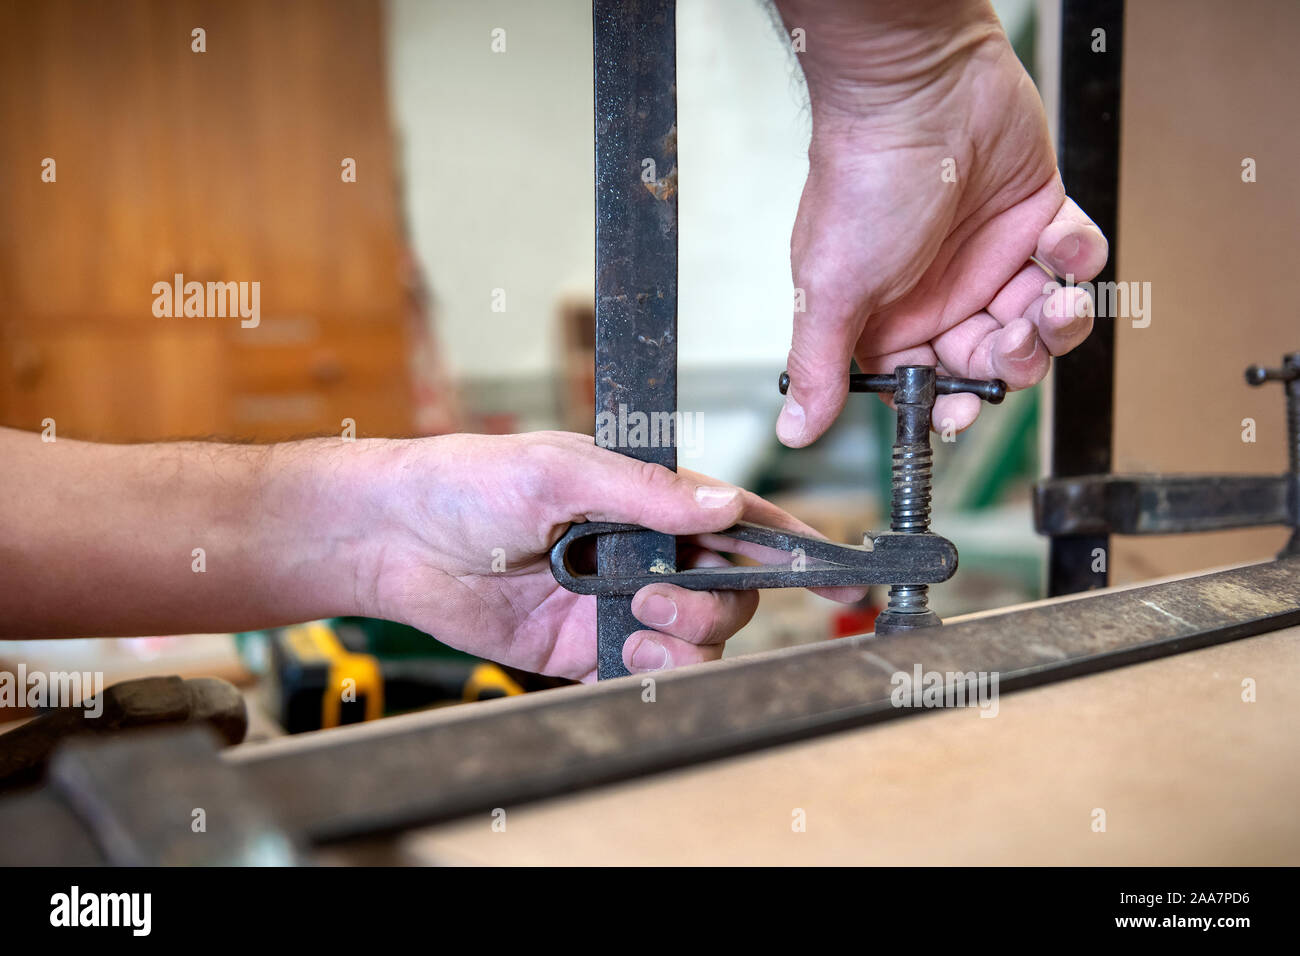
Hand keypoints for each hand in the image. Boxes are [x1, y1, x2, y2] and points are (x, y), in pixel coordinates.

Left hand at [360, 431, 860, 681]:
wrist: (396, 540)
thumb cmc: (469, 481)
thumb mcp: (561, 467)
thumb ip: (647, 492)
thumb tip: (725, 507)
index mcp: (645, 498)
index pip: (735, 519)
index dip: (787, 542)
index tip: (832, 569)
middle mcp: (641, 550)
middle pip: (729, 589)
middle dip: (714, 601)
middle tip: (658, 593)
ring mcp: (616, 600)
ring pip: (695, 637)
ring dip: (682, 638)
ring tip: (631, 623)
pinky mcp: (584, 647)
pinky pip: (642, 672)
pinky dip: (647, 672)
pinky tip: (618, 653)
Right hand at [774, 0, 1108, 444]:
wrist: (917, 89)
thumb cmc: (865, 183)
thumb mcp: (833, 290)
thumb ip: (820, 366)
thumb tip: (793, 430)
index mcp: (890, 319)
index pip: (928, 384)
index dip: (951, 401)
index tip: (966, 407)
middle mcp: (941, 292)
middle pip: (993, 359)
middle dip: (1012, 360)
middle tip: (1014, 338)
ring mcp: (991, 256)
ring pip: (1041, 318)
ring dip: (1057, 320)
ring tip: (1055, 299)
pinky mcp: (1035, 216)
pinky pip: (1073, 257)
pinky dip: (1077, 255)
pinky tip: (1056, 235)